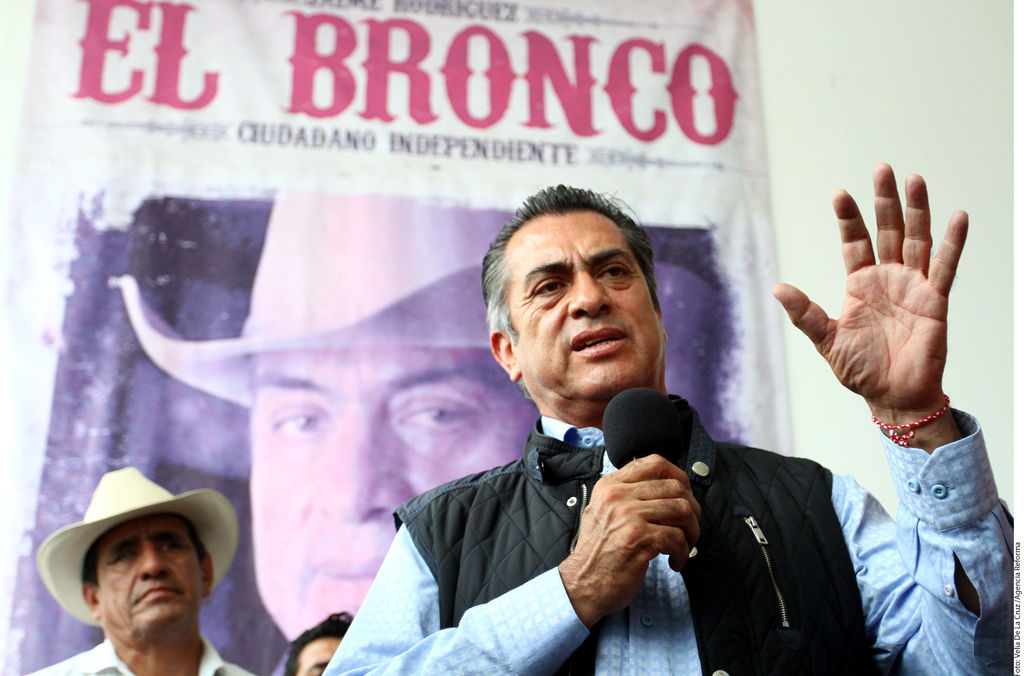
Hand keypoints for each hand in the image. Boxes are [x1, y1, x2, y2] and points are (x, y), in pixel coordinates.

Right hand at [558, 454, 699, 627]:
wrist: (582, 583)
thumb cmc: (598, 552)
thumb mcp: (603, 511)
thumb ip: (628, 495)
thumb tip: (667, 490)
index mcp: (611, 486)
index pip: (655, 463)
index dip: (679, 477)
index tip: (685, 495)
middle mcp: (618, 496)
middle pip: (676, 487)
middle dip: (692, 510)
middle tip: (689, 528)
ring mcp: (628, 516)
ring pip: (682, 510)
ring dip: (691, 532)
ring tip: (684, 546)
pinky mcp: (639, 539)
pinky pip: (677, 538)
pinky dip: (683, 552)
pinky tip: (675, 561)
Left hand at [772, 163, 965, 448]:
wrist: (893, 397)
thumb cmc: (861, 371)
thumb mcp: (827, 340)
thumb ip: (806, 314)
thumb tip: (777, 288)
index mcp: (861, 284)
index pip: (854, 242)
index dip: (849, 219)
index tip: (840, 194)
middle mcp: (888, 278)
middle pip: (888, 231)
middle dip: (885, 201)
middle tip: (883, 169)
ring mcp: (914, 286)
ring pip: (917, 240)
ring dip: (917, 211)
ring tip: (915, 180)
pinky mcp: (935, 301)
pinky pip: (945, 268)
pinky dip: (952, 243)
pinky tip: (957, 218)